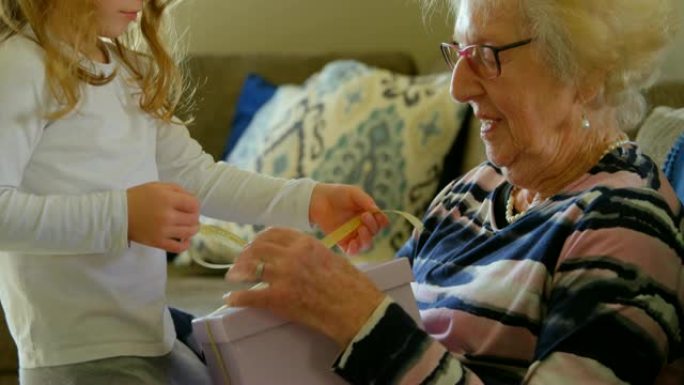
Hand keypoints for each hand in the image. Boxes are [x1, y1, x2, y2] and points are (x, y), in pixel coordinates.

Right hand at [126, 182, 199, 252]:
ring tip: (188, 226)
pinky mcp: (158, 242)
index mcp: (168, 199)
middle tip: (189, 216)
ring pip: (189, 233)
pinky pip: (179, 247)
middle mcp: (167, 215)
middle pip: (194, 219)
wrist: (118, 213)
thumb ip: (177, 190)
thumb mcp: (157, 186)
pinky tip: (184, 239)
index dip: (195, 205)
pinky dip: (185, 244)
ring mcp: (163, 231)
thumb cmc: (138, 198)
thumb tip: (193, 199)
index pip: (194, 204)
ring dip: (192, 229)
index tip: (191, 206)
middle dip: (194, 217)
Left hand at [225, 228, 384, 346]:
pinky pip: (250, 296)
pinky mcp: (278, 298)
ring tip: (232, 277)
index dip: (260, 239)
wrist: (355, 308)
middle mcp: (291, 255)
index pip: (274, 233)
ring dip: (237, 273)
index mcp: (305, 243)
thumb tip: (302, 258)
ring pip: (250, 268)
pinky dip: (237, 298)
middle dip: (246, 254)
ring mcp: (283, 276)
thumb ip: (313, 253)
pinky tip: (230, 299)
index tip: (255, 245)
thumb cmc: (351, 285)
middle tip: (240, 262)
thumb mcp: (332, 257)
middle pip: (258, 248)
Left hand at [309, 183, 388, 253]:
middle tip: (364, 216)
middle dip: (372, 226)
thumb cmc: (337, 194)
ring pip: (366, 244)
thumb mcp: (354, 193)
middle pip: (375, 233)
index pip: (380, 222)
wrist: (318, 199)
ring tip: (360, 229)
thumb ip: (366, 201)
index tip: (377, 215)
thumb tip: (377, 211)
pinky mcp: (342, 242)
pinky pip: (352, 251)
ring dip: (366, 239)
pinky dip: (355, 250)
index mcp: (367, 214)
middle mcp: (362, 226)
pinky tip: (353, 243)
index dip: (381, 221)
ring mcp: (352, 235)